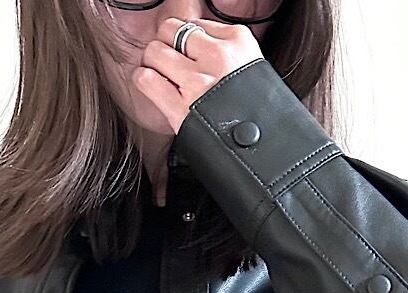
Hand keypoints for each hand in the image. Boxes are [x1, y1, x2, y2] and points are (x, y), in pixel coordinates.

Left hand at [132, 17, 264, 133]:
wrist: (264, 153)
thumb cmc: (261, 114)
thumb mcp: (254, 68)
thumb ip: (229, 52)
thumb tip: (200, 43)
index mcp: (238, 41)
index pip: (195, 24)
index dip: (186, 39)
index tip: (188, 52)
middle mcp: (217, 57)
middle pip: (170, 31)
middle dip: (166, 44)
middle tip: (169, 60)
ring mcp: (198, 82)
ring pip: (155, 51)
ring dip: (152, 62)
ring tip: (160, 73)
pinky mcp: (181, 109)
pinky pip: (147, 80)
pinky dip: (143, 80)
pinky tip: (150, 84)